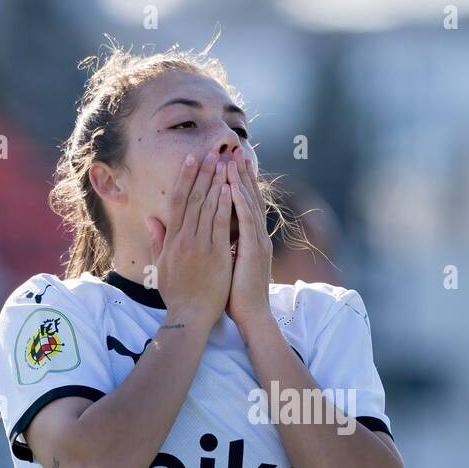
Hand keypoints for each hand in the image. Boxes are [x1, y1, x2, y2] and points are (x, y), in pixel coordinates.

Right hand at [144, 150, 232, 326]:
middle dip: (203, 173)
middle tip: (212, 152)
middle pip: (194, 198)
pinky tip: (230, 188)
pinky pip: (220, 223)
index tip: (192, 160)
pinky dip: (225, 204)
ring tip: (224, 163)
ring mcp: (199, 245)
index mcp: (172, 239)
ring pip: (208, 206)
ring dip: (216, 182)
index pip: (179, 202)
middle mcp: (184, 238)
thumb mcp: (161, 266)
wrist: (190, 315)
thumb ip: (158, 241)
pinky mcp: (215, 254)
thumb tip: (151, 219)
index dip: (186, 179)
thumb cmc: (177, 294)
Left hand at [225, 144, 272, 328]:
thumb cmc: (235, 295)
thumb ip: (219, 246)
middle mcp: (257, 237)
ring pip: (249, 204)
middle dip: (240, 174)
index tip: (227, 164)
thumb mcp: (225, 265)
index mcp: (250, 240)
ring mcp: (257, 242)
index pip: (243, 205)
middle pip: (249, 198)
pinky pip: (246, 221)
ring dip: (240, 181)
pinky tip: (232, 186)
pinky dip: (240, 202)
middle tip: (232, 150)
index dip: (236, 184)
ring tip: (231, 159)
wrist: (251, 316)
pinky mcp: (253, 251)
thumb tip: (210, 235)